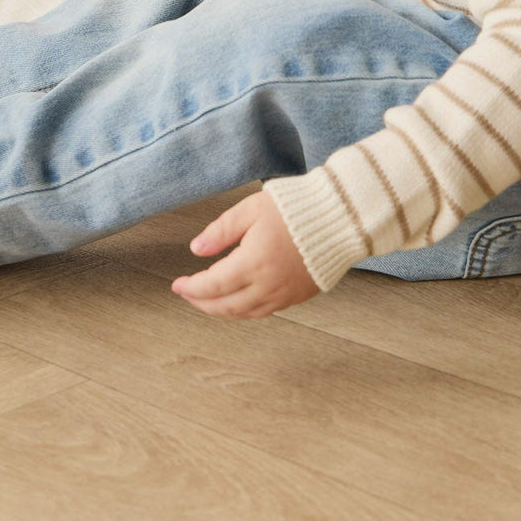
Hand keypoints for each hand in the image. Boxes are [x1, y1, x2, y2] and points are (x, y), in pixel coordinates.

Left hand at [171, 188, 320, 318]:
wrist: (342, 217)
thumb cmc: (298, 207)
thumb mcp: (252, 209)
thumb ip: (221, 230)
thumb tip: (197, 249)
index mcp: (254, 263)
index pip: (212, 285)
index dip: (191, 288)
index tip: (177, 285)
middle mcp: (268, 285)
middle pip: (226, 306)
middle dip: (202, 303)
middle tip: (187, 294)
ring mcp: (285, 294)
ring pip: (245, 313)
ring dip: (222, 310)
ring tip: (207, 301)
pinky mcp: (299, 296)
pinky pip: (265, 311)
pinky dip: (245, 311)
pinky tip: (238, 302)